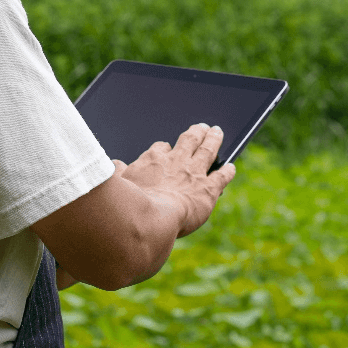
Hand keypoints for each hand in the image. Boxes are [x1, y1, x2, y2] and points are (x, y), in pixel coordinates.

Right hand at [112, 123, 236, 237]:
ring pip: (207, 150)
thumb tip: (116, 163)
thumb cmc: (128, 205)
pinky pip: (221, 176)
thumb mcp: (118, 184)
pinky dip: (228, 171)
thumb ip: (118, 172)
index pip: (161, 148)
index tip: (166, 149)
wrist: (149, 220)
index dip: (165, 148)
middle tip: (201, 126)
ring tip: (217, 132)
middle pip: (188, 140)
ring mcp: (193, 174)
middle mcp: (176, 162)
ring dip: (213, 140)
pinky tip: (231, 167)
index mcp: (153, 160)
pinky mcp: (207, 189)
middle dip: (195, 132)